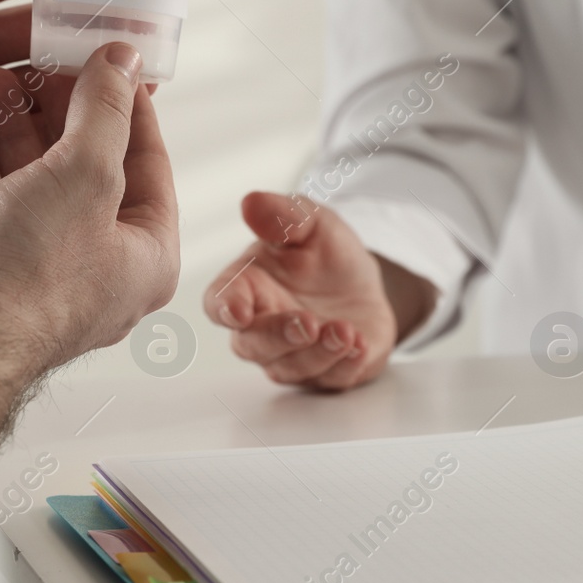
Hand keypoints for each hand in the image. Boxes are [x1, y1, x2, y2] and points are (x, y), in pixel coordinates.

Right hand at [0, 43, 178, 480]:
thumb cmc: (29, 275)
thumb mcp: (85, 174)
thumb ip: (106, 112)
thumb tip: (124, 60)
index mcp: (149, 255)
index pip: (149, 160)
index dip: (128, 103)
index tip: (108, 58)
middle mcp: (103, 268)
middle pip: (90, 168)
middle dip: (60, 110)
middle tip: (39, 60)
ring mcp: (42, 272)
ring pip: (35, 182)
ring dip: (14, 127)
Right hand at [204, 193, 433, 390]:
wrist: (362, 282)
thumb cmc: (322, 252)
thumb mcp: (311, 223)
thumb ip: (283, 216)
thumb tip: (252, 202)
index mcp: (245, 287)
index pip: (219, 303)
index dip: (225, 308)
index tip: (238, 310)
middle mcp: (260, 328)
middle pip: (253, 345)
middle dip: (279, 337)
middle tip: (307, 323)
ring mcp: (291, 356)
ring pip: (291, 367)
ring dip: (318, 353)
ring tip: (345, 331)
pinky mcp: (326, 373)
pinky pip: (329, 379)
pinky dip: (345, 366)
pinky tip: (359, 346)